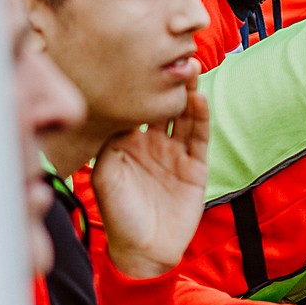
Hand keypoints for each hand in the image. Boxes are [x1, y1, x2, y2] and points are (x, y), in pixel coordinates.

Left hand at [92, 62, 208, 278]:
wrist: (144, 249)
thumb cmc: (119, 215)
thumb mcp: (105, 177)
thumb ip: (110, 146)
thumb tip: (119, 117)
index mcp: (128, 142)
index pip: (136, 106)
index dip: (140, 85)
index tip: (142, 60)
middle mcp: (152, 142)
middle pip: (164, 105)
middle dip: (170, 82)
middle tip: (175, 55)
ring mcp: (175, 152)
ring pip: (184, 115)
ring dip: (188, 92)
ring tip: (191, 68)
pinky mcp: (195, 164)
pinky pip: (198, 135)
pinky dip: (200, 117)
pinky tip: (199, 99)